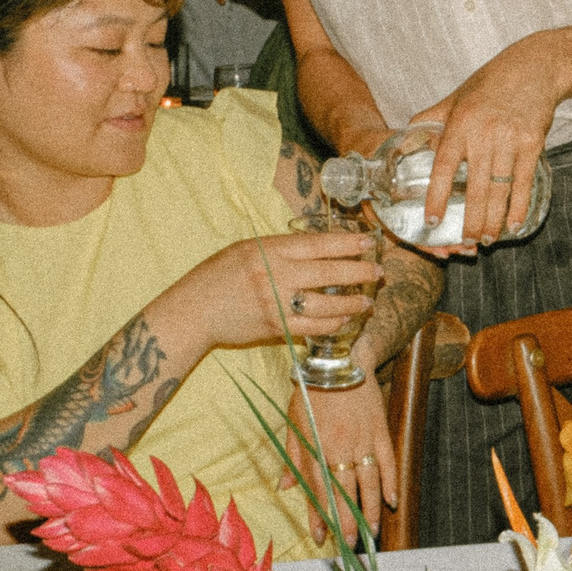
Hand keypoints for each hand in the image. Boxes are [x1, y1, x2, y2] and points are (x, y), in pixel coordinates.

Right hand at [183, 232, 380, 346]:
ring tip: (367, 301)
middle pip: (329, 274)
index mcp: (270, 250)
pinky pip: (313, 329)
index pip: (318, 245)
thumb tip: (317, 248)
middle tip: (378, 272)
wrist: (193, 311)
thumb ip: (280, 249)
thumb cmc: (217, 276)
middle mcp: (276, 275)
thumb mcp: (246, 250)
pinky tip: (344, 321)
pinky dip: (332, 325)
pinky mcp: (275, 328)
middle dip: (359, 272)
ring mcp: (276, 304)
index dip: (348, 243)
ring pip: (326, 305)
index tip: (368, 241)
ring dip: (352, 304)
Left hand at [281, 378, 394, 544]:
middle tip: (350, 544)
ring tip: (371, 531)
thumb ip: (292, 457)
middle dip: (347, 521)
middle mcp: (338, 447)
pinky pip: (387, 461)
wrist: (340, 361)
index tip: (321, 537)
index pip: (317, 489)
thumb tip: (285, 487)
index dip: (319, 515)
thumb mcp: (293, 422)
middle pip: (344, 492)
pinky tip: (392, 501)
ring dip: (369, 509)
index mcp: (314, 446)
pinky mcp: (380, 429)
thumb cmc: (311, 391)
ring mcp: (362, 439)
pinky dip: (391, 482)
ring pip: (368, 482)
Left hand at [412, 35, 562, 247]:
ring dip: (494, 220)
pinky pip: (524, 182)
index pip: (444, 167)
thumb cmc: (490, 83)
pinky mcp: (533, 143)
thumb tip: (407, 140)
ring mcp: (511, 139)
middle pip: (476, 187)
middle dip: (472, 220)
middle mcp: (484, 133)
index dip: (437, 197)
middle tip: (467, 243)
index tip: (432, 221)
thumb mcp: (455, 96)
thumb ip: (431, 120)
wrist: (535, 67)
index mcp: (460, 123)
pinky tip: (514, 224)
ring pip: (500, 190)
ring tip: (488, 240)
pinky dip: (519, 206)